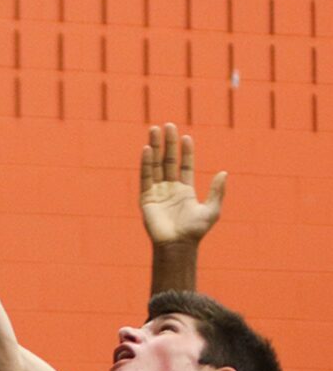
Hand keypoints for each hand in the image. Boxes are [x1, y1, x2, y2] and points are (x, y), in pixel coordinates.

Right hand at [140, 123, 225, 245]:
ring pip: (156, 164)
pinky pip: (146, 176)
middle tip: (168, 125)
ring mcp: (157, 192)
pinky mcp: (146, 198)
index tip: (186, 137)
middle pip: (168, 160)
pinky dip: (146, 162)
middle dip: (168, 143)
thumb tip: (224, 172)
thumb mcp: (212, 210)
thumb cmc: (195, 231)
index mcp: (185, 190)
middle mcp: (170, 188)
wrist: (177, 245)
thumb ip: (217, 191)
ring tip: (155, 129)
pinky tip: (147, 148)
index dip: (186, 151)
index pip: (185, 165)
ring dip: (155, 147)